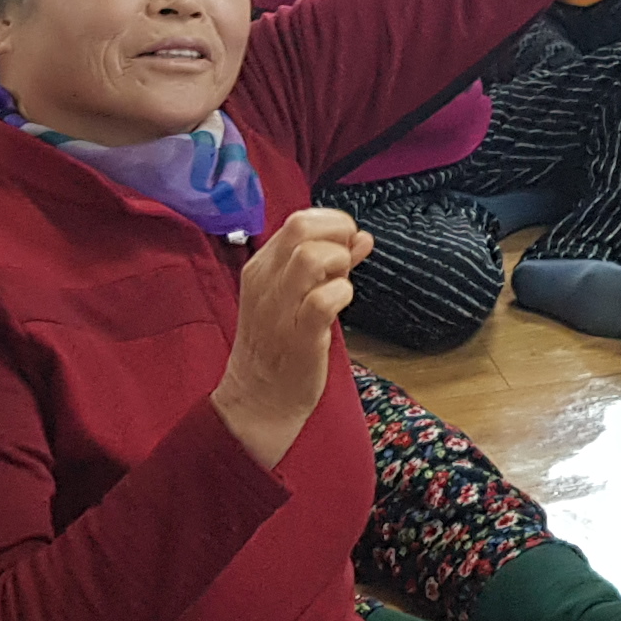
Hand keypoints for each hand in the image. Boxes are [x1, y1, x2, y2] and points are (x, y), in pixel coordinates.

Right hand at [213, 209, 366, 471]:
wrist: (259, 399)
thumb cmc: (281, 344)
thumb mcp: (298, 294)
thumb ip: (331, 263)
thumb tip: (362, 237)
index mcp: (261, 267)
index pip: (298, 221)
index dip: (333, 223)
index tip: (347, 243)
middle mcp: (264, 282)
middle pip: (301, 228)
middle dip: (338, 234)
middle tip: (349, 259)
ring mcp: (278, 309)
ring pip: (311, 258)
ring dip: (339, 264)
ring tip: (340, 284)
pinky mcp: (297, 336)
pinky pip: (323, 300)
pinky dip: (341, 295)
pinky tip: (340, 306)